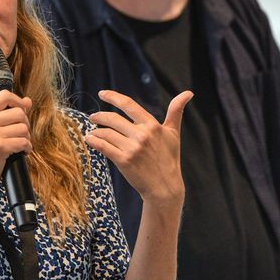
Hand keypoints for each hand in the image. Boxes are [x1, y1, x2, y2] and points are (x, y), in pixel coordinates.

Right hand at [0, 90, 32, 192]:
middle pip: (19, 112)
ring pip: (24, 127)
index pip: (4, 95)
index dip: (18, 102)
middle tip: (18, 135)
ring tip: (17, 144)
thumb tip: (28, 101)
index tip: (22, 111)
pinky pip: (24, 141)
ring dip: (25, 137)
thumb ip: (4, 113)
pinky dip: (26, 148)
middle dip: (24, 124)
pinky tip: (20, 152)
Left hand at [85, 89, 192, 206]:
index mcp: (152, 125)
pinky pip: (103, 146)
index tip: (102, 93)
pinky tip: (90, 140)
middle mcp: (142, 135)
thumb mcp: (173, 133)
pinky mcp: (123, 161)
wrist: (164, 187)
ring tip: (93, 132)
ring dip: (95, 131)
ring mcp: (132, 148)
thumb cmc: (169, 158)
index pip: (128, 104)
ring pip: (105, 133)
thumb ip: (176, 111)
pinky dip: (93, 141)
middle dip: (99, 116)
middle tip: (93, 117)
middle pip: (112, 118)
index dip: (113, 96)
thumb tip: (189, 92)